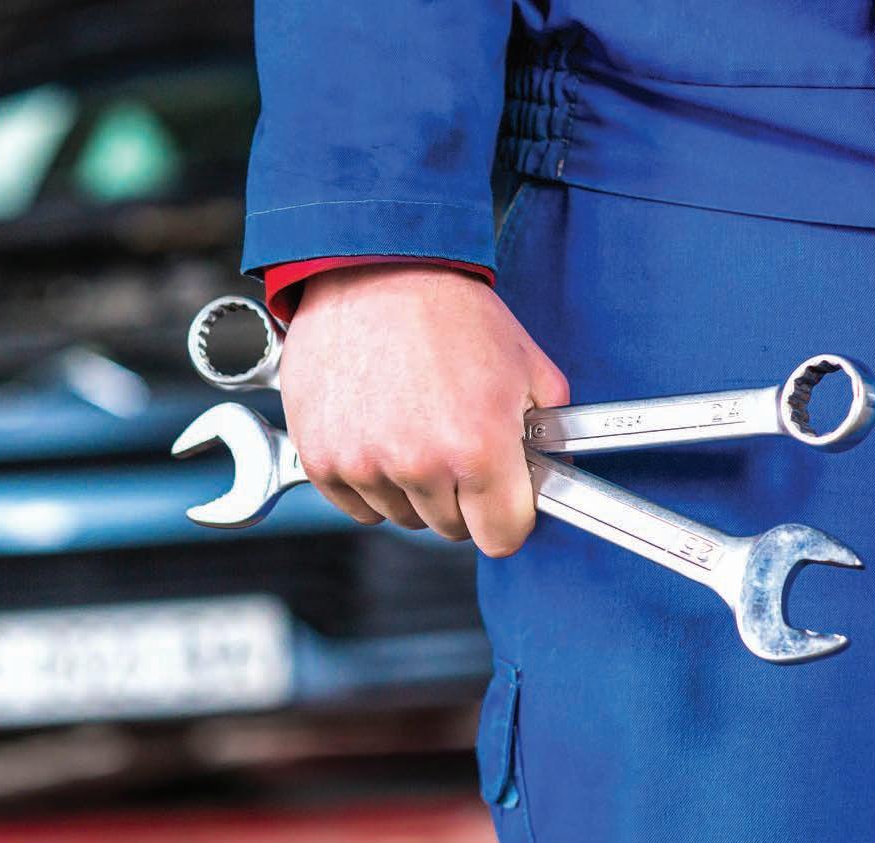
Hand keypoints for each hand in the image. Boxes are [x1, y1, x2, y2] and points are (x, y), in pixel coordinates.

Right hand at [280, 263, 568, 556]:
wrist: (373, 271)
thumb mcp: (525, 363)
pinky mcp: (322, 458)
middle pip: (450, 529)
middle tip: (453, 443)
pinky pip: (354, 505)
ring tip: (410, 427)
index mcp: (478, 447)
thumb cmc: (445, 310)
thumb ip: (547, 430)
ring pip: (400, 517)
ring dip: (410, 488)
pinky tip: (376, 433)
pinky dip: (368, 481)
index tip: (501, 501)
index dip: (507, 518)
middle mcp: (418, 463)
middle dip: (459, 496)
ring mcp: (363, 464)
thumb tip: (553, 472)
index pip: (502, 538)